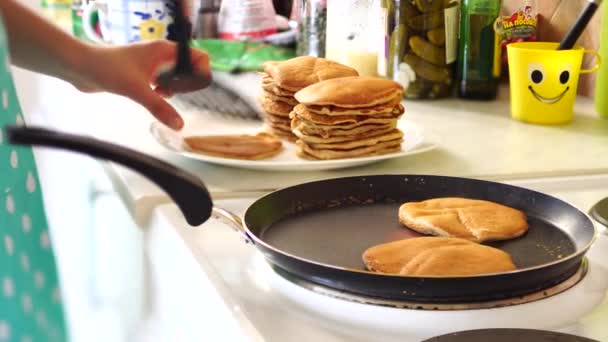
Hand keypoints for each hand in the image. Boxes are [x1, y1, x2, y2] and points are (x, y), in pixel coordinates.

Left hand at [73, 40, 210, 129]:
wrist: (80, 67)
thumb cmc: (106, 68)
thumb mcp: (137, 90)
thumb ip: (160, 107)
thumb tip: (179, 124)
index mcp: (164, 50)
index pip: (199, 56)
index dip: (199, 73)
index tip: (186, 86)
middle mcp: (161, 55)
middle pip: (190, 69)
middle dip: (185, 84)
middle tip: (171, 92)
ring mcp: (153, 64)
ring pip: (177, 77)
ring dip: (174, 89)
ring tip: (160, 94)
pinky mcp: (144, 74)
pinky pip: (164, 83)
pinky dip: (163, 92)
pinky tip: (153, 96)